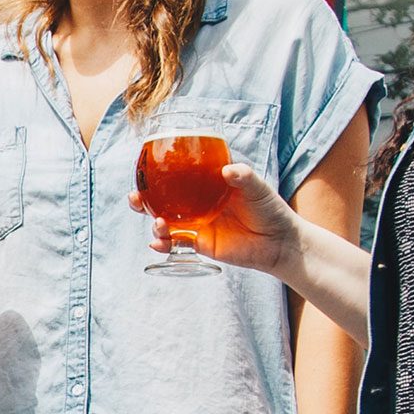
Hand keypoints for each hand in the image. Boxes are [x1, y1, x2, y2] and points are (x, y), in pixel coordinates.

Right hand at [130, 163, 303, 274]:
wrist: (280, 243)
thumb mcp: (258, 188)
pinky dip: (163, 244)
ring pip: (164, 221)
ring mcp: (196, 223)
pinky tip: (157, 244)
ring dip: (153, 221)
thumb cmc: (270, 209)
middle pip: (161, 198)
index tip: (142, 169)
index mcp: (206, 184)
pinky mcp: (200, 243)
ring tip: (157, 223)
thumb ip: (244, 176)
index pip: (176, 175)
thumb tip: (227, 170)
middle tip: (134, 197)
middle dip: (142, 198)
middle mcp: (196, 202)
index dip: (156, 172)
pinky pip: (175, 243)